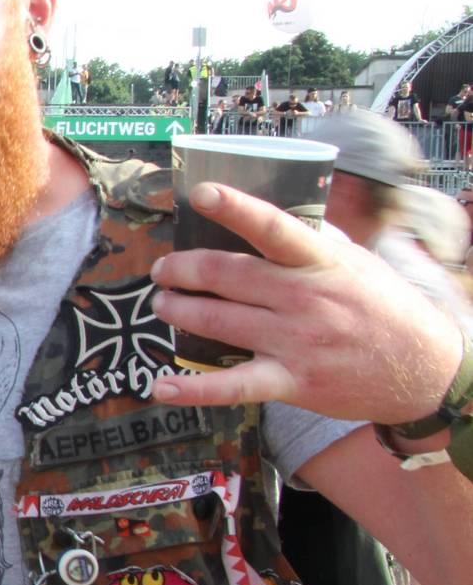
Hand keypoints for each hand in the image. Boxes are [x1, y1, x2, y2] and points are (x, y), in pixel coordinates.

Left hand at [149, 182, 463, 423]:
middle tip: (163, 269)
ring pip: (219, 322)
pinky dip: (194, 389)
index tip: (201, 195)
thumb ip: (314, 240)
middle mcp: (304, 299)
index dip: (235, 209)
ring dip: (180, 311)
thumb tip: (270, 216)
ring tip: (163, 304)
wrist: (423, 369)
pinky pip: (233, 386)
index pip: (274, 228)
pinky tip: (163, 387)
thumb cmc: (384, 308)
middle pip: (228, 276)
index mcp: (322, 262)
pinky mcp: (290, 381)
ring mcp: (295, 342)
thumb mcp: (355, 262)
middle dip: (183, 270)